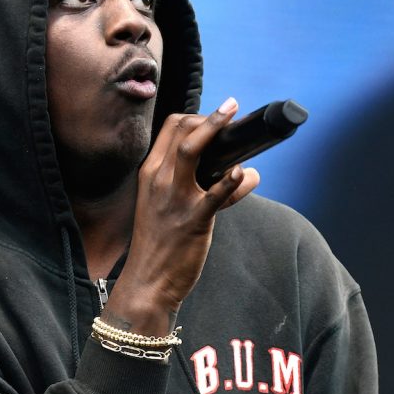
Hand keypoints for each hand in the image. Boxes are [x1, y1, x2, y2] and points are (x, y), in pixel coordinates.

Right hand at [100, 98, 259, 335]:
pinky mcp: (193, 219)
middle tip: (233, 112)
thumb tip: (239, 171)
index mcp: (151, 173)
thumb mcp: (165, 206)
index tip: (216, 119)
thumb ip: (195, 185)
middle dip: (210, 116)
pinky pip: (215, 194)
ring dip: (216, 128)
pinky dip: (232, 180)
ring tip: (236, 117)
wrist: (147, 281)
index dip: (196, 116)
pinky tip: (246, 174)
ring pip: (192, 150)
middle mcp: (159, 180)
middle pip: (181, 129)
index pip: (170, 127)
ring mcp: (175, 198)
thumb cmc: (159, 243)